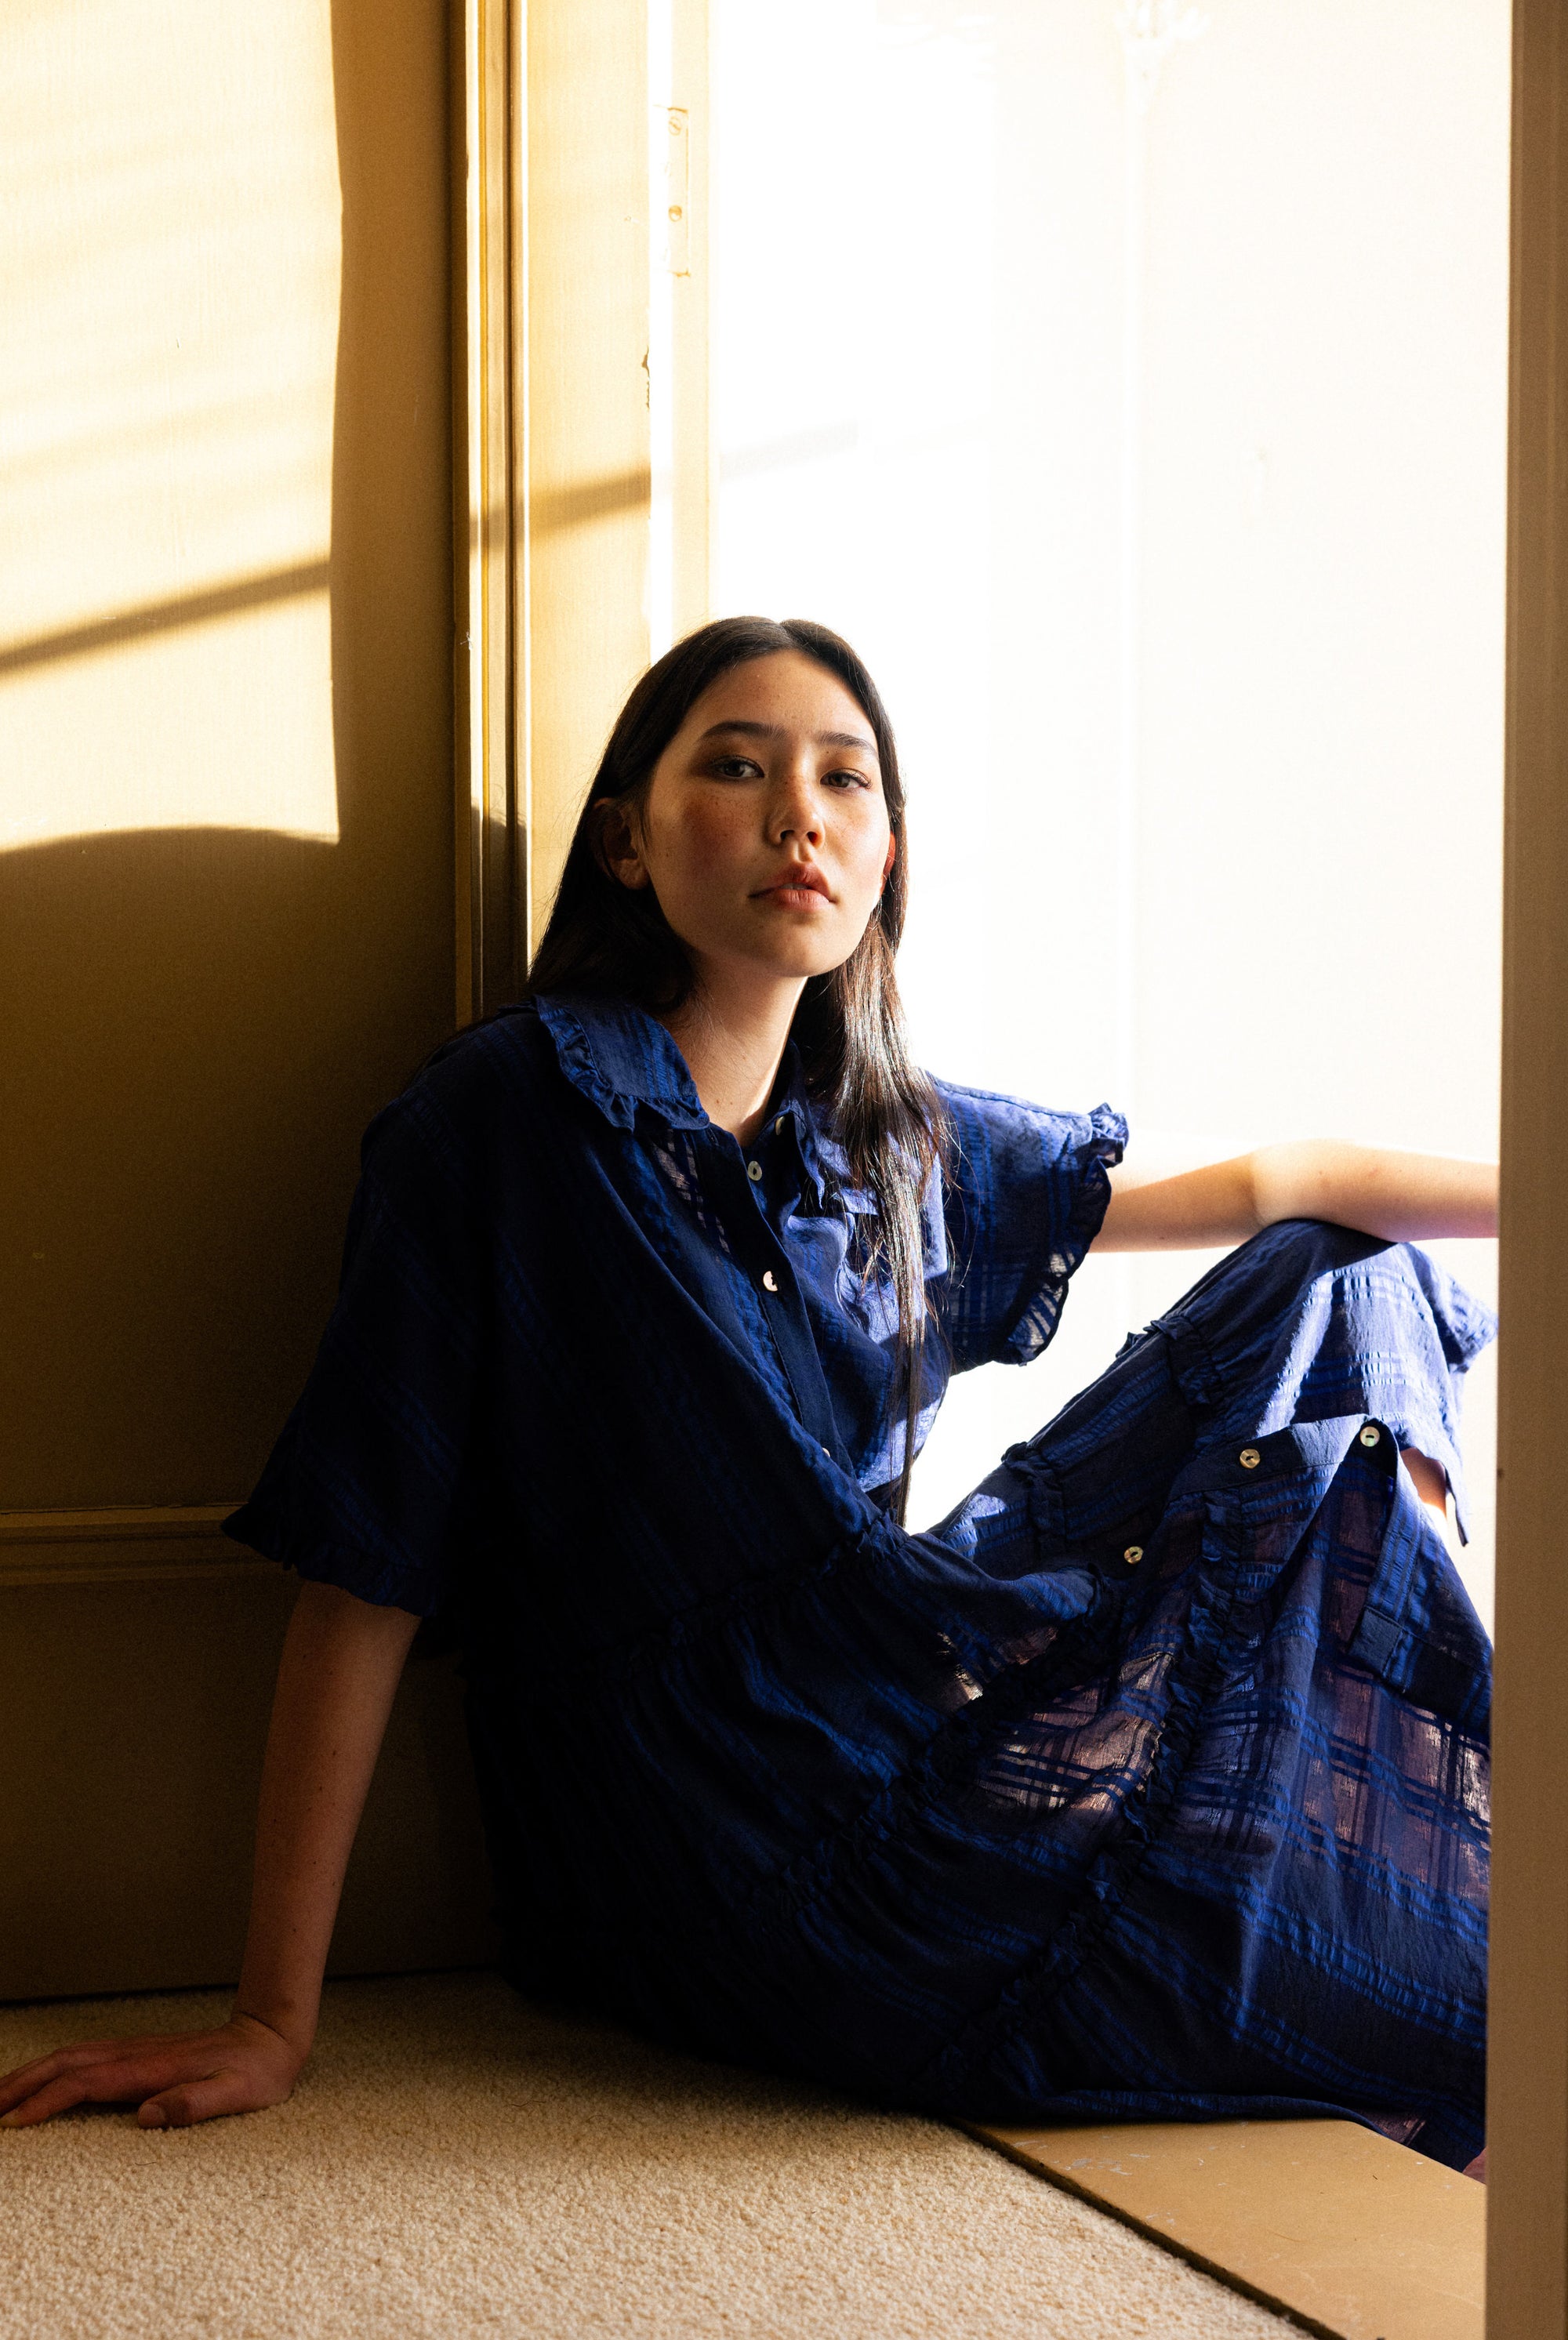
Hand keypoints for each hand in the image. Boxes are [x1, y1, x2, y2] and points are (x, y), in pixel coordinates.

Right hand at [0, 2011, 304, 2129]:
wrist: (271, 2035)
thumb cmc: (256, 2072)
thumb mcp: (238, 2093)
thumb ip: (194, 2103)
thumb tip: (146, 2116)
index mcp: (153, 2069)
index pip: (87, 2083)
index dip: (48, 2102)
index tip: (16, 2124)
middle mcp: (137, 2055)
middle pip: (65, 2063)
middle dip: (22, 2085)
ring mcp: (134, 2050)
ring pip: (69, 2056)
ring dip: (30, 2074)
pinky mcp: (137, 2053)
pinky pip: (83, 2058)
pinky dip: (51, 2069)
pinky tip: (38, 2082)